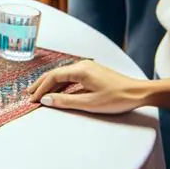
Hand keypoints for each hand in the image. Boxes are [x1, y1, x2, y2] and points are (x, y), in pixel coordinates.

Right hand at [28, 59, 148, 113]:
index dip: (41, 88)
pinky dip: (62, 85)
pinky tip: (59, 92)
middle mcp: (82, 65)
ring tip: (41, 94)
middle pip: (56, 73)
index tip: (33, 99)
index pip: (53, 77)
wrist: (139, 93)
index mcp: (80, 70)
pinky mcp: (93, 73)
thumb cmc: (117, 98)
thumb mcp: (90, 103)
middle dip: (42, 84)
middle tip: (30, 94)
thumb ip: (65, 101)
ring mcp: (88, 68)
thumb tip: (46, 100)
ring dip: (51, 85)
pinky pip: (71, 77)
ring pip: (63, 75)